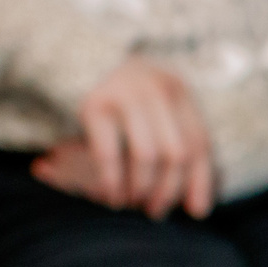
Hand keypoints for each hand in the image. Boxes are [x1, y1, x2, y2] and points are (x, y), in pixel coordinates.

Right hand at [32, 58, 214, 218]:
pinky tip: (110, 196)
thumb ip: (174, 140)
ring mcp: (126, 94)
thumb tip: (198, 203)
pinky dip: (113, 181)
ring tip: (131, 204)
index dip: (200, 181)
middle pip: (177, 153)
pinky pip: (110, 154)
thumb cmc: (116, 94)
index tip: (196, 212)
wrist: (67, 54)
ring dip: (140, 189)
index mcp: (179, 90)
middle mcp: (158, 89)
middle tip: (155, 212)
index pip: (200, 143)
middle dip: (168, 190)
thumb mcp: (153, 107)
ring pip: (148, 157)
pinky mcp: (93, 104)